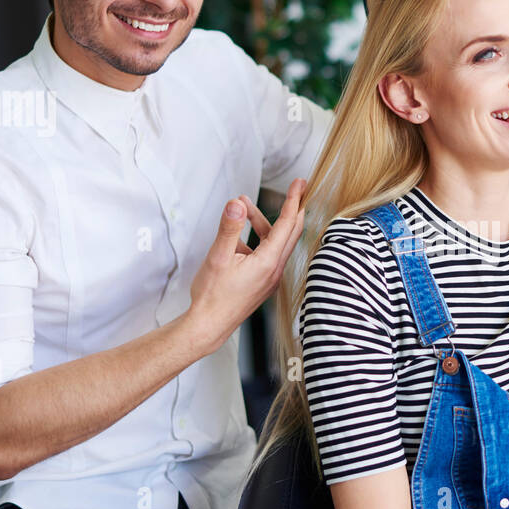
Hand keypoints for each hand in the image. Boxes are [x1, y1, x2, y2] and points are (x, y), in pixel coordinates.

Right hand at [185, 177, 306, 356]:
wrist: (209, 325)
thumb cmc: (212, 295)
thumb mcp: (217, 257)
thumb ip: (229, 228)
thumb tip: (236, 203)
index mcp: (268, 261)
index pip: (287, 224)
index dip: (293, 200)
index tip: (299, 183)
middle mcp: (274, 269)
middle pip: (290, 231)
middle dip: (291, 207)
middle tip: (296, 187)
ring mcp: (270, 277)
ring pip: (275, 242)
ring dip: (262, 222)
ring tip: (241, 206)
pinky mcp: (262, 282)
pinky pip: (266, 254)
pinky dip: (256, 240)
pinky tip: (235, 238)